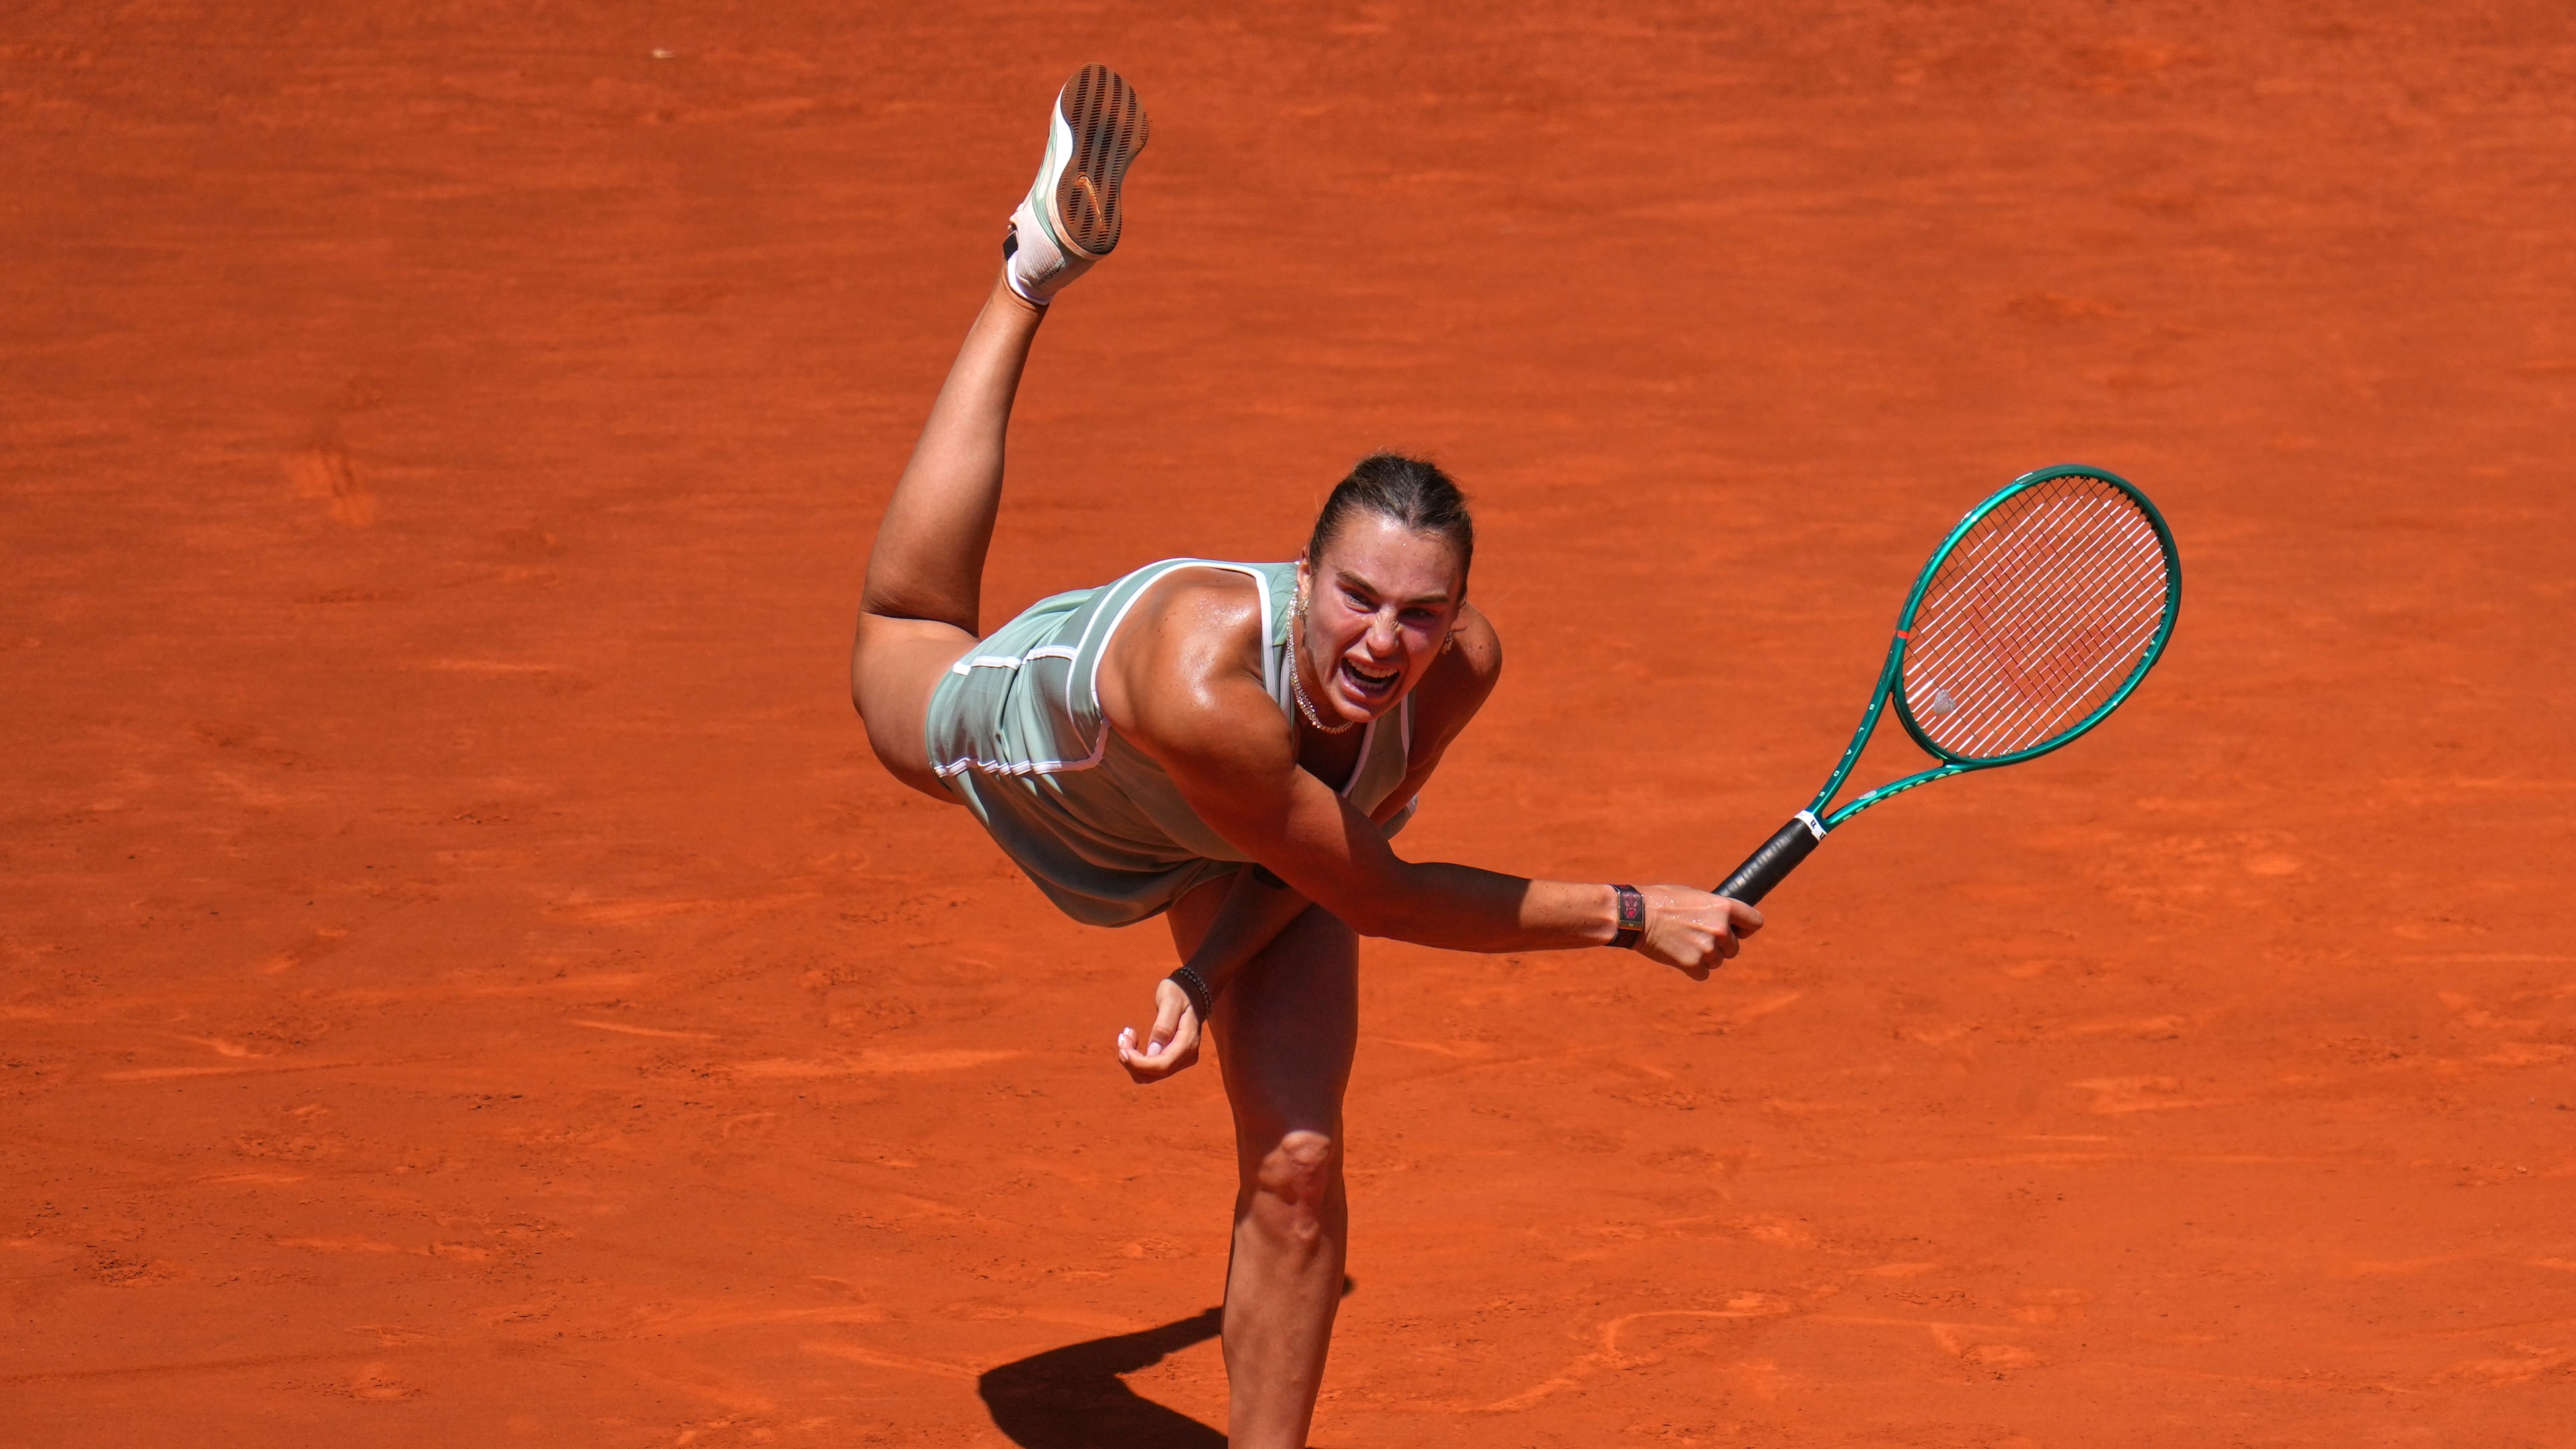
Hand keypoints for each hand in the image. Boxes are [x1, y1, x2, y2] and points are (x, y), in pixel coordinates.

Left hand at [1116, 977, 1202, 1082]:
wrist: (1191, 993)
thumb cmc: (1179, 993)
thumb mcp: (1170, 1002)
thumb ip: (1163, 1026)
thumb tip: (1152, 1052)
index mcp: (1188, 1042)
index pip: (1162, 1065)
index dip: (1138, 1063)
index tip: (1122, 1048)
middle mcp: (1187, 1056)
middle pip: (1153, 1074)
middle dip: (1131, 1061)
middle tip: (1123, 1035)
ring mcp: (1180, 1060)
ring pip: (1148, 1076)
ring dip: (1131, 1060)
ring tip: (1127, 1034)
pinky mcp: (1172, 1060)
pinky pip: (1149, 1069)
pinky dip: (1135, 1059)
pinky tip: (1132, 1040)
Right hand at [1635, 885, 1762, 979]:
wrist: (1636, 915)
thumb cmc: (1662, 901)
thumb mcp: (1694, 896)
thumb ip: (1714, 910)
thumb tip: (1727, 921)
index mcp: (1724, 907)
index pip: (1755, 922)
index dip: (1745, 928)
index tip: (1737, 930)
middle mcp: (1721, 929)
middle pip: (1734, 948)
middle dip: (1720, 945)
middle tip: (1696, 935)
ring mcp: (1707, 949)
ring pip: (1718, 961)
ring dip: (1704, 957)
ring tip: (1682, 942)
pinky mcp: (1693, 965)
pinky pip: (1703, 973)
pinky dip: (1692, 968)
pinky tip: (1677, 954)